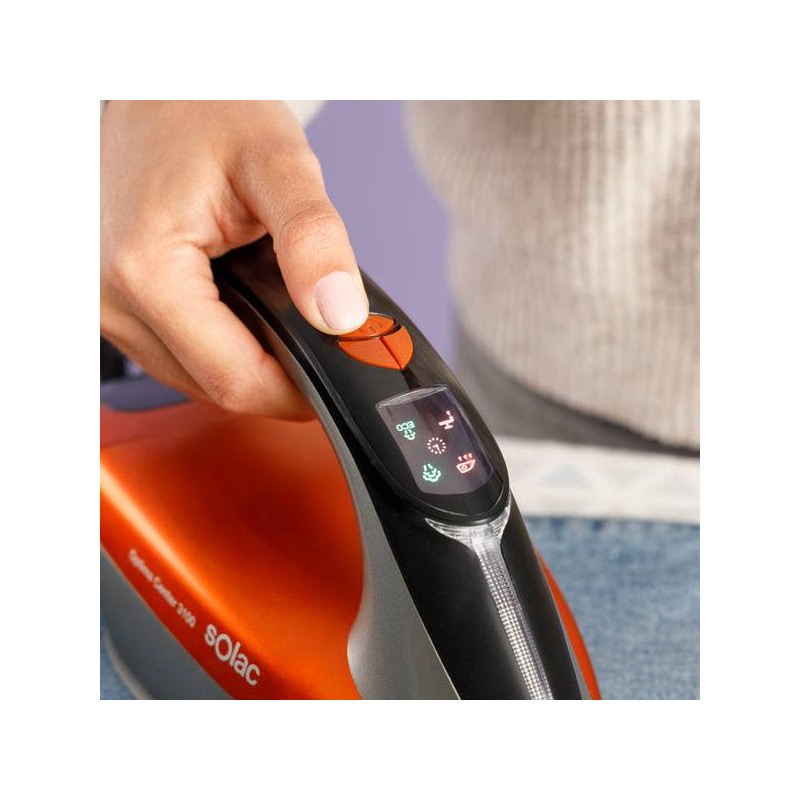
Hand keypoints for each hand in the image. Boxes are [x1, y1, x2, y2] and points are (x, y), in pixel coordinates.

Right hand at [100, 100, 367, 417]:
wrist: (162, 92)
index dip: (299, 389)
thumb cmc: (207, 111)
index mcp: (146, 271)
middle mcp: (113, 300)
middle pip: (216, 387)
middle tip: (326, 337)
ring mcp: (108, 307)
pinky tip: (249, 309)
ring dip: (251, 360)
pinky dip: (224, 345)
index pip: (235, 379)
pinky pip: (180, 355)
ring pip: (198, 378)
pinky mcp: (117, 305)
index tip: (342, 370)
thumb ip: (314, 240)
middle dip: (280, 375)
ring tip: (284, 311)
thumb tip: (340, 316)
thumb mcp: (278, 163)